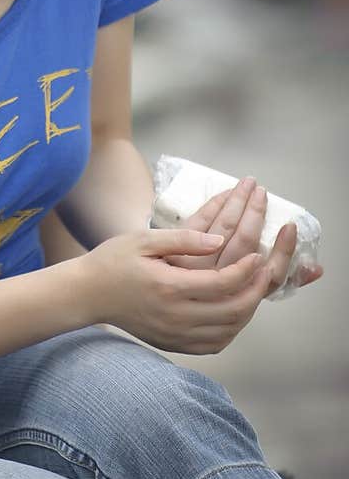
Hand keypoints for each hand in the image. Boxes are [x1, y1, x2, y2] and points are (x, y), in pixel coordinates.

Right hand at [81, 226, 276, 354]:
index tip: (258, 256)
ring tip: (253, 290)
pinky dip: (231, 331)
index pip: (223, 282)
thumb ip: (184, 238)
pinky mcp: (172, 345)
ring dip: (247, 312)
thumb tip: (221, 239)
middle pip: (232, 311)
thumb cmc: (114, 260)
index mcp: (168, 287)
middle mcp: (174, 316)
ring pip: (228, 331)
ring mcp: (173, 335)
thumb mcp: (144, 239)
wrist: (87, 294)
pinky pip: (213, 345)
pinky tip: (234, 312)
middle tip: (264, 272)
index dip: (247, 270)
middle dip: (255, 291)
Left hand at [166, 176, 322, 293]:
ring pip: (223, 227)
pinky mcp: (177, 249)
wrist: (163, 293)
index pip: (270, 274)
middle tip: (263, 194)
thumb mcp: (250, 289)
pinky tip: (227, 192)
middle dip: (256, 214)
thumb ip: (282, 278)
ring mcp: (196, 265)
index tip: (289, 227)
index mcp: (240, 293)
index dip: (283, 250)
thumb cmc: (212, 286)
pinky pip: (200, 219)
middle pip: (245, 243)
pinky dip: (216, 203)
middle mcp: (220, 280)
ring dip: (238, 202)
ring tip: (249, 185)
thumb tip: (316, 269)